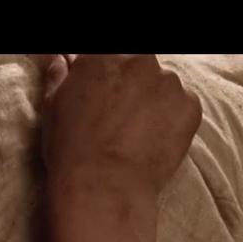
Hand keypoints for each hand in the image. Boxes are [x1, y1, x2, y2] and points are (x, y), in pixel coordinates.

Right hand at [37, 55, 201, 241]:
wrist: (103, 185)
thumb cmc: (71, 149)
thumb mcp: (52, 109)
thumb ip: (59, 76)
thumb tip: (61, 59)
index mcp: (101, 56)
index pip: (105, 56)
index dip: (103, 76)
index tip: (101, 92)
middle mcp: (137, 60)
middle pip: (137, 64)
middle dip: (130, 83)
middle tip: (117, 115)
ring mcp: (168, 81)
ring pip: (162, 83)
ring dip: (152, 99)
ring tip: (135, 132)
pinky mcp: (190, 105)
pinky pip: (183, 104)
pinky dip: (172, 118)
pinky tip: (152, 140)